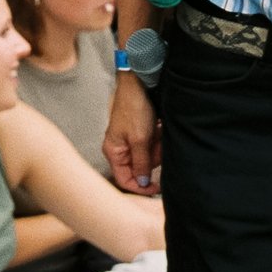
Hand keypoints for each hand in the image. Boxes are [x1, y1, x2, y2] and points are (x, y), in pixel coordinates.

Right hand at [104, 75, 160, 192]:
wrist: (139, 84)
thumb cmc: (134, 108)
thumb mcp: (140, 139)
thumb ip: (141, 164)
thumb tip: (142, 184)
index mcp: (114, 152)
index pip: (124, 179)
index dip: (140, 187)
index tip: (156, 187)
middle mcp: (120, 149)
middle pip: (139, 168)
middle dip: (152, 158)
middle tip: (158, 144)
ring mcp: (130, 141)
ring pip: (147, 156)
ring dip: (156, 147)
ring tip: (158, 132)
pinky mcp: (139, 133)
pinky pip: (151, 145)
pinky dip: (157, 139)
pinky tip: (158, 128)